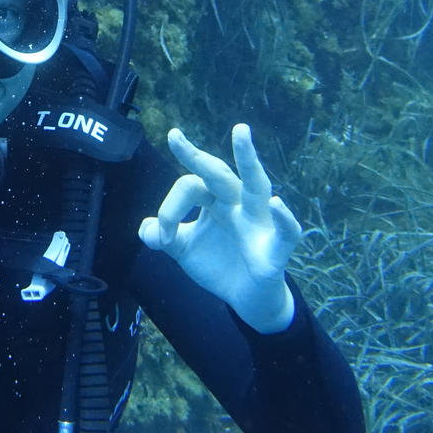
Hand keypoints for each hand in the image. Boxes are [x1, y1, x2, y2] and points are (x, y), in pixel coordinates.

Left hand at [139, 124, 301, 332]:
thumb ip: (164, 236)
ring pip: (256, 186)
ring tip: (239, 132)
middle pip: (218, 174)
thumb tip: (146, 229)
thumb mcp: (185, 249)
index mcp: (216, 200)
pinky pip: (286, 232)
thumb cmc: (220, 264)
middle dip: (196, 155)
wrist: (246, 300)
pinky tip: (275, 204)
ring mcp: (259, 223)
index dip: (169, 210)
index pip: (189, 186)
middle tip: (173, 136)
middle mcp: (238, 204)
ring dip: (249, 160)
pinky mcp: (275, 249)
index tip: (160, 237)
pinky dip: (284, 218)